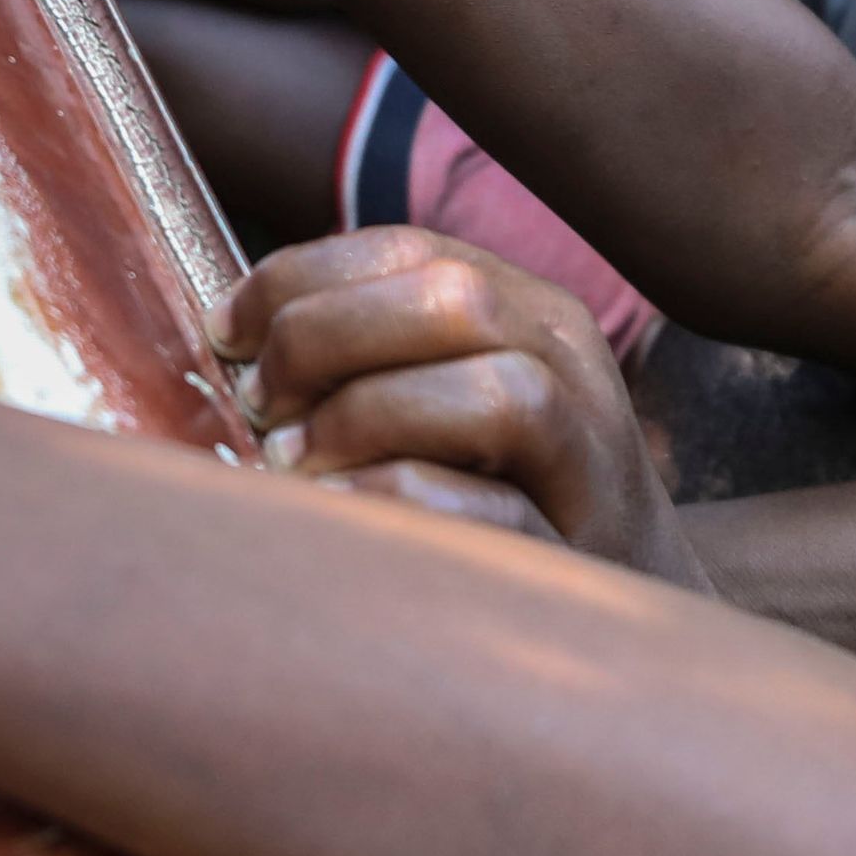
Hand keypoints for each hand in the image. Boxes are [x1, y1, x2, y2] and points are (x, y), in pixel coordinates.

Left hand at [212, 230, 702, 589]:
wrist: (631, 605)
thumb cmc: (502, 498)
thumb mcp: (455, 400)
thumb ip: (382, 354)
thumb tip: (232, 340)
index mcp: (529, 311)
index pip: (411, 250)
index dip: (301, 276)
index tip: (223, 331)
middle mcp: (571, 363)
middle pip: (456, 298)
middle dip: (325, 337)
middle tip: (257, 402)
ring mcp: (590, 457)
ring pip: (501, 392)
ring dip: (369, 416)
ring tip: (289, 461)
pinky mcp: (582, 551)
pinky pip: (502, 510)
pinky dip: (404, 499)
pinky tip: (334, 512)